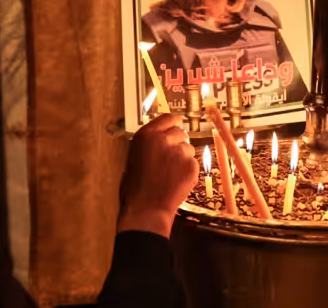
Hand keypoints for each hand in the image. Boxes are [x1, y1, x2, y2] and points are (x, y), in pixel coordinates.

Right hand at [117, 114, 197, 237]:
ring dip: (183, 158)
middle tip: (170, 160)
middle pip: (181, 133)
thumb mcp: (135, 157)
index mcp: (146, 135)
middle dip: (178, 144)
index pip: (169, 118)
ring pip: (189, 149)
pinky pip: (193, 164)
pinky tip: (176, 181)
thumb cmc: (136, 187)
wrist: (146, 209)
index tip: (176, 128)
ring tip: (170, 174)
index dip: (174, 124)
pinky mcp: (191, 165)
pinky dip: (188, 172)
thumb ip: (150, 144)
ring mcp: (179, 152)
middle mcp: (163, 139)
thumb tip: (161, 137)